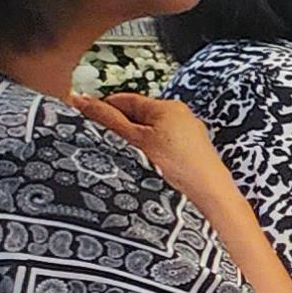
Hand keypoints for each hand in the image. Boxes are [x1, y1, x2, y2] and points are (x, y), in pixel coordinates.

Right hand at [71, 93, 240, 215]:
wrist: (210, 193)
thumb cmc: (179, 165)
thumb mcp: (136, 140)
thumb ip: (108, 120)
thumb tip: (81, 101)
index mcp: (167, 106)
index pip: (126, 99)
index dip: (103, 107)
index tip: (85, 115)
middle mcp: (180, 115)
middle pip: (138, 114)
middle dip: (118, 125)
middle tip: (99, 139)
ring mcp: (188, 133)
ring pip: (150, 131)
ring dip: (133, 140)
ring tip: (121, 155)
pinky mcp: (191, 149)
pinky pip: (163, 144)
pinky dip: (149, 150)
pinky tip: (143, 164)